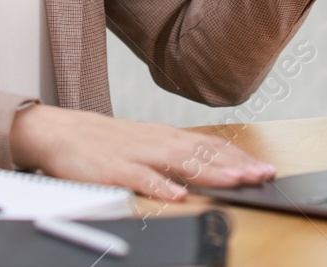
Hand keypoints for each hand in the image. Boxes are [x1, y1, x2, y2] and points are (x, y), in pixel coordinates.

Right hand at [9, 105, 274, 199]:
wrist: (60, 132)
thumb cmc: (106, 142)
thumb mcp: (146, 143)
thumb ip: (176, 155)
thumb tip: (212, 167)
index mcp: (166, 136)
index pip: (211, 146)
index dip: (240, 157)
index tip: (265, 168)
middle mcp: (157, 141)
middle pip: (203, 153)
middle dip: (235, 164)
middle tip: (262, 174)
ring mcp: (137, 154)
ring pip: (179, 162)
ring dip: (208, 171)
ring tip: (233, 181)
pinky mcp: (114, 169)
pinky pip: (141, 178)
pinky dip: (160, 186)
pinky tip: (177, 194)